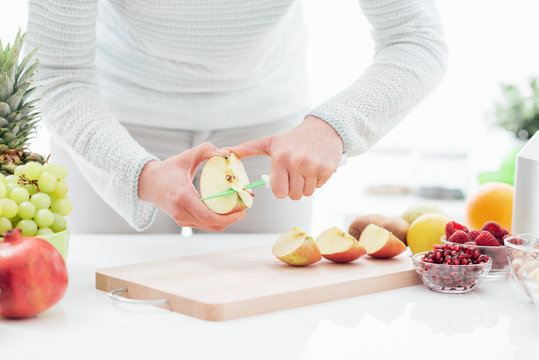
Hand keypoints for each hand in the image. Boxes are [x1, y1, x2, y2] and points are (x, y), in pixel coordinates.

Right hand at [138, 142, 245, 230]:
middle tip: (244, 209)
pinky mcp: (182, 221)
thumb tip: (226, 153)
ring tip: (238, 210)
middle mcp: (181, 212)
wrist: (147, 182)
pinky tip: (226, 211)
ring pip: (209, 227)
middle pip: (212, 225)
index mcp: (183, 197)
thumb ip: (207, 150)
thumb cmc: (168, 169)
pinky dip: (216, 220)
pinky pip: (204, 225)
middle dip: (231, 219)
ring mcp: (181, 219)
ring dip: (225, 221)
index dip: (229, 216)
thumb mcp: (187, 156)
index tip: (243, 210)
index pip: (209, 216)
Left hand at [228, 116, 343, 199]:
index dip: (280, 189)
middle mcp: (297, 162)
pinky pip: (319, 187)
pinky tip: (316, 166)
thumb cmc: (292, 138)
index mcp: (280, 158)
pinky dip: (318, 181)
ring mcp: (313, 166)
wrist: (323, 128)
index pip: (279, 192)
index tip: (283, 179)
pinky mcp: (327, 169)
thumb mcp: (269, 142)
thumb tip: (223, 152)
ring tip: (305, 169)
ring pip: (306, 193)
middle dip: (293, 188)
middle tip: (295, 174)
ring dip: (306, 185)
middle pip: (293, 195)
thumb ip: (246, 149)